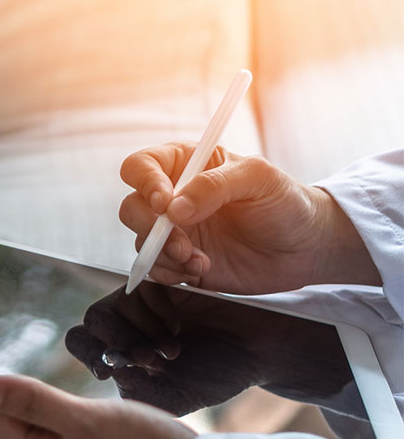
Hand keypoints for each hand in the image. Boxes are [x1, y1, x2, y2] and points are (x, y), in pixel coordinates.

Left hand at [0, 375, 194, 438]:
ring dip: (56, 405)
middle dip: (30, 396)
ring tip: (82, 399)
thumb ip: (33, 403)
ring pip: (48, 427)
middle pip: (20, 424)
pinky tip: (97, 413)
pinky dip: (77, 418)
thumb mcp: (87, 422)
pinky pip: (72, 436)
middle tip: (51, 379)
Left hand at [65, 284, 267, 414]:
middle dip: (117, 340)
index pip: (80, 343)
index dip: (90, 354)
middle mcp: (122, 325)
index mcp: (117, 353)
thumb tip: (112, 372)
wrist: (254, 347)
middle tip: (149, 359)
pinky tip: (177, 326)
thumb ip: (142, 392)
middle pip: (91, 319)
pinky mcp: (160, 282)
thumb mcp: (178, 397)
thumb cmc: (214, 376)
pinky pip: (141, 287)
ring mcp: (139, 302)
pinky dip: (157, 308)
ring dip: (142, 329)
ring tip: (173, 349)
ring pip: (113, 305)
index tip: (115, 369)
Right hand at [118, 142, 377, 293]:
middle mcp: (173, 197)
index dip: (144, 183)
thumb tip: (174, 207)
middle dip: (151, 228)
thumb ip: (214, 185)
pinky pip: (156, 268)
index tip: (165, 203)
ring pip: (142, 241)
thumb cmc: (286, 202)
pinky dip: (172, 273)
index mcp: (186, 165)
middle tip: (183, 243)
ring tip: (201, 261)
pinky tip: (203, 270)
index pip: (140, 166)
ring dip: (166, 254)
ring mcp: (175, 231)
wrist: (306, 248)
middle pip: (132, 207)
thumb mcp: (259, 179)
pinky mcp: (181, 261)